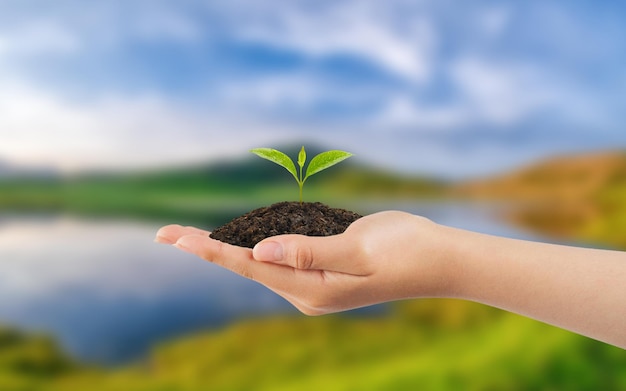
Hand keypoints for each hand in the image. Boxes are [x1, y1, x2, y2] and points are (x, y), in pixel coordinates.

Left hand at [155, 211, 455, 314]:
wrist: (438, 259)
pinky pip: (283, 255)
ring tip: (190, 237)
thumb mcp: (357, 250)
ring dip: (229, 245)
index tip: (171, 236)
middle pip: (246, 264)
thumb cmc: (405, 252)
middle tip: (164, 233)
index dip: (209, 248)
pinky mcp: (324, 269)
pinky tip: (243, 237)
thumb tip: (258, 252)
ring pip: (262, 260)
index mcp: (312, 289)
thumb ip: (307, 252)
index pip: (249, 265)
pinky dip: (259, 242)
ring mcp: (315, 282)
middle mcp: (307, 290)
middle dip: (207, 247)